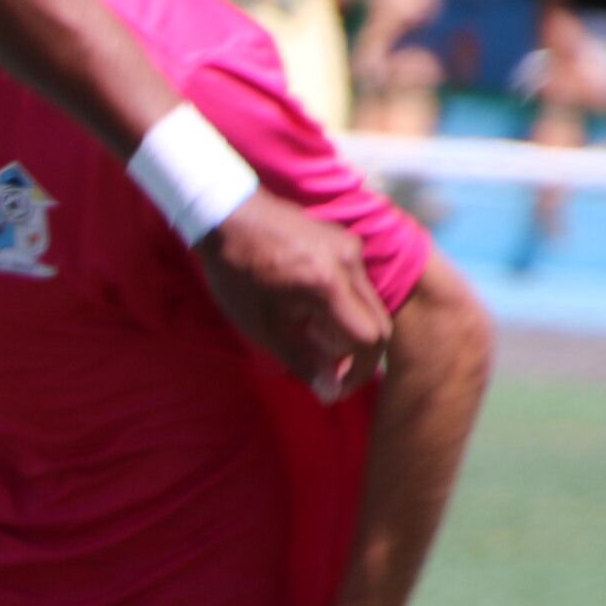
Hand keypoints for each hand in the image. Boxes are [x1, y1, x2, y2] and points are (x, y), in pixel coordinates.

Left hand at [195, 192, 391, 399]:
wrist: (227, 213)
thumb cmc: (235, 271)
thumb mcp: (260, 324)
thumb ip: (299, 359)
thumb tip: (329, 393)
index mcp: (328, 285)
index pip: (369, 339)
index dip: (356, 371)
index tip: (333, 388)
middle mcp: (349, 262)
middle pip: (378, 324)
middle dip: (357, 355)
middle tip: (324, 371)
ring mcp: (350, 247)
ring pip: (370, 305)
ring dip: (348, 330)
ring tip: (308, 335)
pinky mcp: (345, 240)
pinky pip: (358, 284)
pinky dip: (343, 307)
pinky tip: (308, 310)